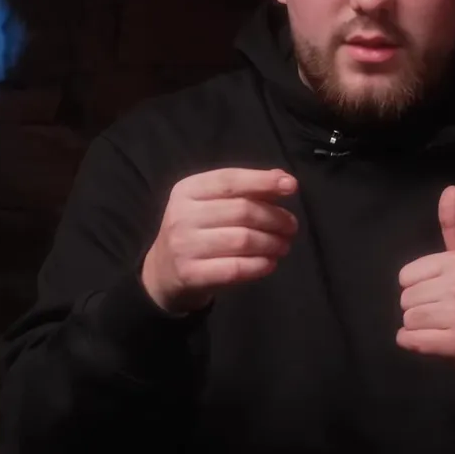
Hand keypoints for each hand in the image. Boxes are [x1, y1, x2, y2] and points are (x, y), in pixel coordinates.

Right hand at [142, 168, 298, 313]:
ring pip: (242, 240)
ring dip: (271, 243)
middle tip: (291, 227)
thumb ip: (246, 189)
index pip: (230, 180)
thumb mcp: (212, 203)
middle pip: (242, 211)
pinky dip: (259, 266)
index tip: (291, 187)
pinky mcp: (190, 274)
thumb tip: (283, 179)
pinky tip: (270, 263)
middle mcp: (182, 214)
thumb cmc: (196, 231)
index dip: (263, 181)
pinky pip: (235, 269)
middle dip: (275, 218)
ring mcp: (184, 245)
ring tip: (283, 245)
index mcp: (187, 189)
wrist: (163, 271)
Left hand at [396, 185, 454, 381]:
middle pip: (406, 298)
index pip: (406, 276)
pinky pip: (410, 340)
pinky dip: (414, 343)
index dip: (418, 286)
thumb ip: (454, 225)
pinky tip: (434, 341)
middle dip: (419, 307)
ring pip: (407, 320)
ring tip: (442, 326)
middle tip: (443, 312)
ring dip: (418, 327)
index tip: (440, 291)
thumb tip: (450, 189)